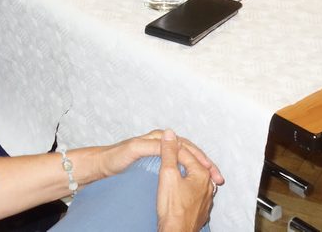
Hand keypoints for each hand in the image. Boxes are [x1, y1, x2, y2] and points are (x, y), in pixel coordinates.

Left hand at [96, 130, 222, 184]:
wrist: (102, 165)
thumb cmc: (116, 157)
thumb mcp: (134, 149)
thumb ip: (152, 145)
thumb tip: (170, 139)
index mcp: (158, 138)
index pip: (186, 146)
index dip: (200, 157)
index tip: (210, 169)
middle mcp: (161, 143)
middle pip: (190, 153)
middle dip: (206, 164)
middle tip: (218, 177)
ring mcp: (160, 154)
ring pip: (187, 160)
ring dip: (201, 170)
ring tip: (212, 180)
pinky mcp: (156, 164)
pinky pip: (180, 167)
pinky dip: (191, 174)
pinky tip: (196, 182)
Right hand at [157, 129, 214, 231]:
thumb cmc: (172, 208)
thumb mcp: (167, 174)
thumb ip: (169, 152)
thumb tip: (169, 134)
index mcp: (202, 173)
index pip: (185, 152)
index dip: (171, 146)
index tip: (161, 143)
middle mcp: (208, 184)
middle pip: (193, 164)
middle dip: (182, 157)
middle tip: (170, 150)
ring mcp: (206, 198)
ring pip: (195, 177)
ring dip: (186, 170)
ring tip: (175, 166)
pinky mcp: (201, 208)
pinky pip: (195, 190)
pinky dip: (187, 184)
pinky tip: (180, 186)